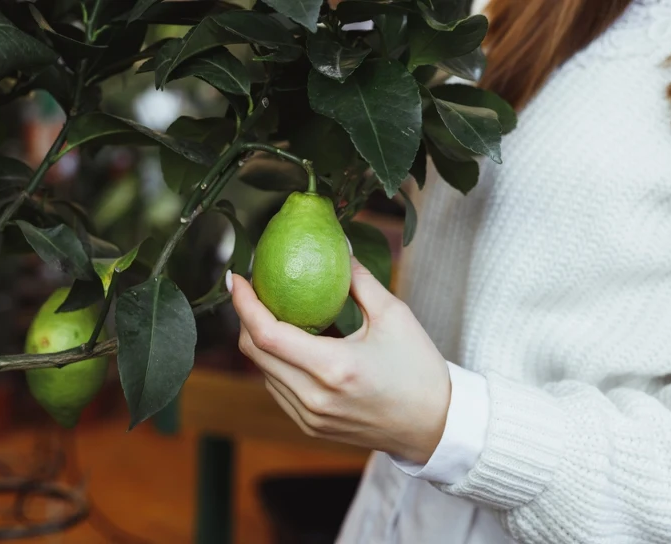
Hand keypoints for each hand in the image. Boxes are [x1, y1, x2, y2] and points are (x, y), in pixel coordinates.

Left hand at [228, 257, 450, 463]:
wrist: (433, 425)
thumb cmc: (419, 370)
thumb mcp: (393, 316)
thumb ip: (358, 279)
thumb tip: (337, 243)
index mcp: (334, 368)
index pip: (268, 335)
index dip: (244, 304)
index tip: (236, 278)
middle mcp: (314, 397)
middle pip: (255, 353)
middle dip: (245, 317)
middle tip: (252, 289)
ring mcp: (310, 417)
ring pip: (262, 372)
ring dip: (259, 341)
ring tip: (269, 311)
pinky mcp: (310, 427)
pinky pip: (277, 389)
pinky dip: (275, 363)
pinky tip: (288, 343)